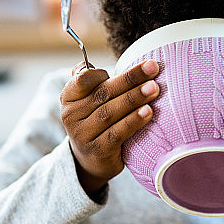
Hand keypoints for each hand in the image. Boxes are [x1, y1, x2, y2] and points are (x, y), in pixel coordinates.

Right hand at [60, 59, 159, 193]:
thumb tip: (89, 63)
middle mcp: (72, 115)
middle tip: (153, 67)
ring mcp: (84, 135)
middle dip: (130, 79)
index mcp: (69, 97)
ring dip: (134, 98)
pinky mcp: (98, 150)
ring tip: (154, 88)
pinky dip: (133, 121)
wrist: (91, 160)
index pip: (83, 80)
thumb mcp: (87, 100)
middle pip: (103, 93)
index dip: (103, 72)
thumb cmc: (95, 121)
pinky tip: (148, 112)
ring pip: (110, 112)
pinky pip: (117, 133)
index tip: (120, 67)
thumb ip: (89, 80)